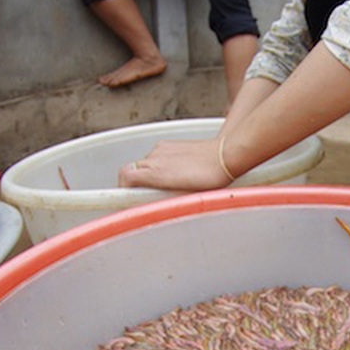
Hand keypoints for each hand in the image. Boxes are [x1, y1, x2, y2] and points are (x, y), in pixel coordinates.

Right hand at [118, 138, 234, 191]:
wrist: (226, 155)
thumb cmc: (211, 177)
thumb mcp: (183, 197)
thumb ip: (160, 199)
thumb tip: (148, 205)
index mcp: (154, 171)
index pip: (125, 177)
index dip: (122, 190)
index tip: (123, 199)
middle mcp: (155, 156)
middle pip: (133, 171)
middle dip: (137, 185)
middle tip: (148, 198)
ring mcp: (162, 148)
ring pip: (146, 165)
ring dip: (151, 177)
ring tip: (168, 188)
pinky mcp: (170, 144)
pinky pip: (157, 158)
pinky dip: (161, 168)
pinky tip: (177, 176)